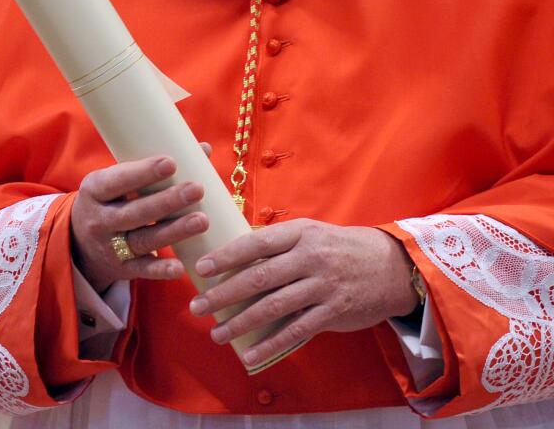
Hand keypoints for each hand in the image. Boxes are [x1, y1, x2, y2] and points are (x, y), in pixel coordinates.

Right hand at [71, 154, 208, 292]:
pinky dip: (160, 270)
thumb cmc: (112, 199)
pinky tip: (180, 267)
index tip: (171, 163)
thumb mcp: (118, 180)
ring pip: (144, 240)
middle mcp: (100, 219)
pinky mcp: (121, 268)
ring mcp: (109, 246)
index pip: (118, 180)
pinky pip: (142, 270)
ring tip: (202, 220)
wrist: (80, 243)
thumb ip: (153, 167)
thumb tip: (202, 149)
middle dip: (167, 201)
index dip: (143, 172)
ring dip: (174, 231)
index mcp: (95, 190)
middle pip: (135, 212)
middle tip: (197, 189)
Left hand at [189, 219, 417, 367]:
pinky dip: (270, 345)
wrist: (391, 266)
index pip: (257, 243)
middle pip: (259, 277)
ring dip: (241, 322)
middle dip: (224, 293)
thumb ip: (280, 244)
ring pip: (273, 306)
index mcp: (301, 233)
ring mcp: (322, 286)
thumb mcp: (313, 234)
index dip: (228, 256)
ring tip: (216, 332)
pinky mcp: (333, 312)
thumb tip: (237, 249)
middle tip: (197, 305)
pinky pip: (295, 331)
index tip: (202, 268)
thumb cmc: (341, 248)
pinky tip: (250, 355)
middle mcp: (310, 257)